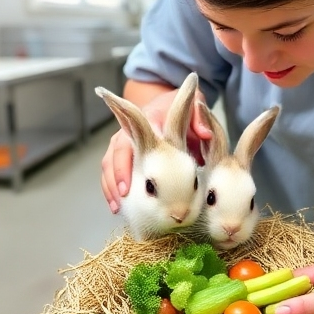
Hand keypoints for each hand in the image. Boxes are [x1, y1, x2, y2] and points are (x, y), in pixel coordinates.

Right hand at [100, 94, 213, 214]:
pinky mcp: (120, 154)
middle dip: (116, 178)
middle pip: (115, 154)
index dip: (125, 164)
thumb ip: (200, 119)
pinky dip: (110, 188)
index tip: (128, 187)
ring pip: (108, 163)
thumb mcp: (194, 108)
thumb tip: (205, 134)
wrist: (165, 105)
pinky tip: (117, 206)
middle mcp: (129, 131)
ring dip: (110, 186)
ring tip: (118, 208)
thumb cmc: (181, 112)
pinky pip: (109, 171)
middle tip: (122, 200)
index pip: (131, 141)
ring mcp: (122, 142)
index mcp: (147, 121)